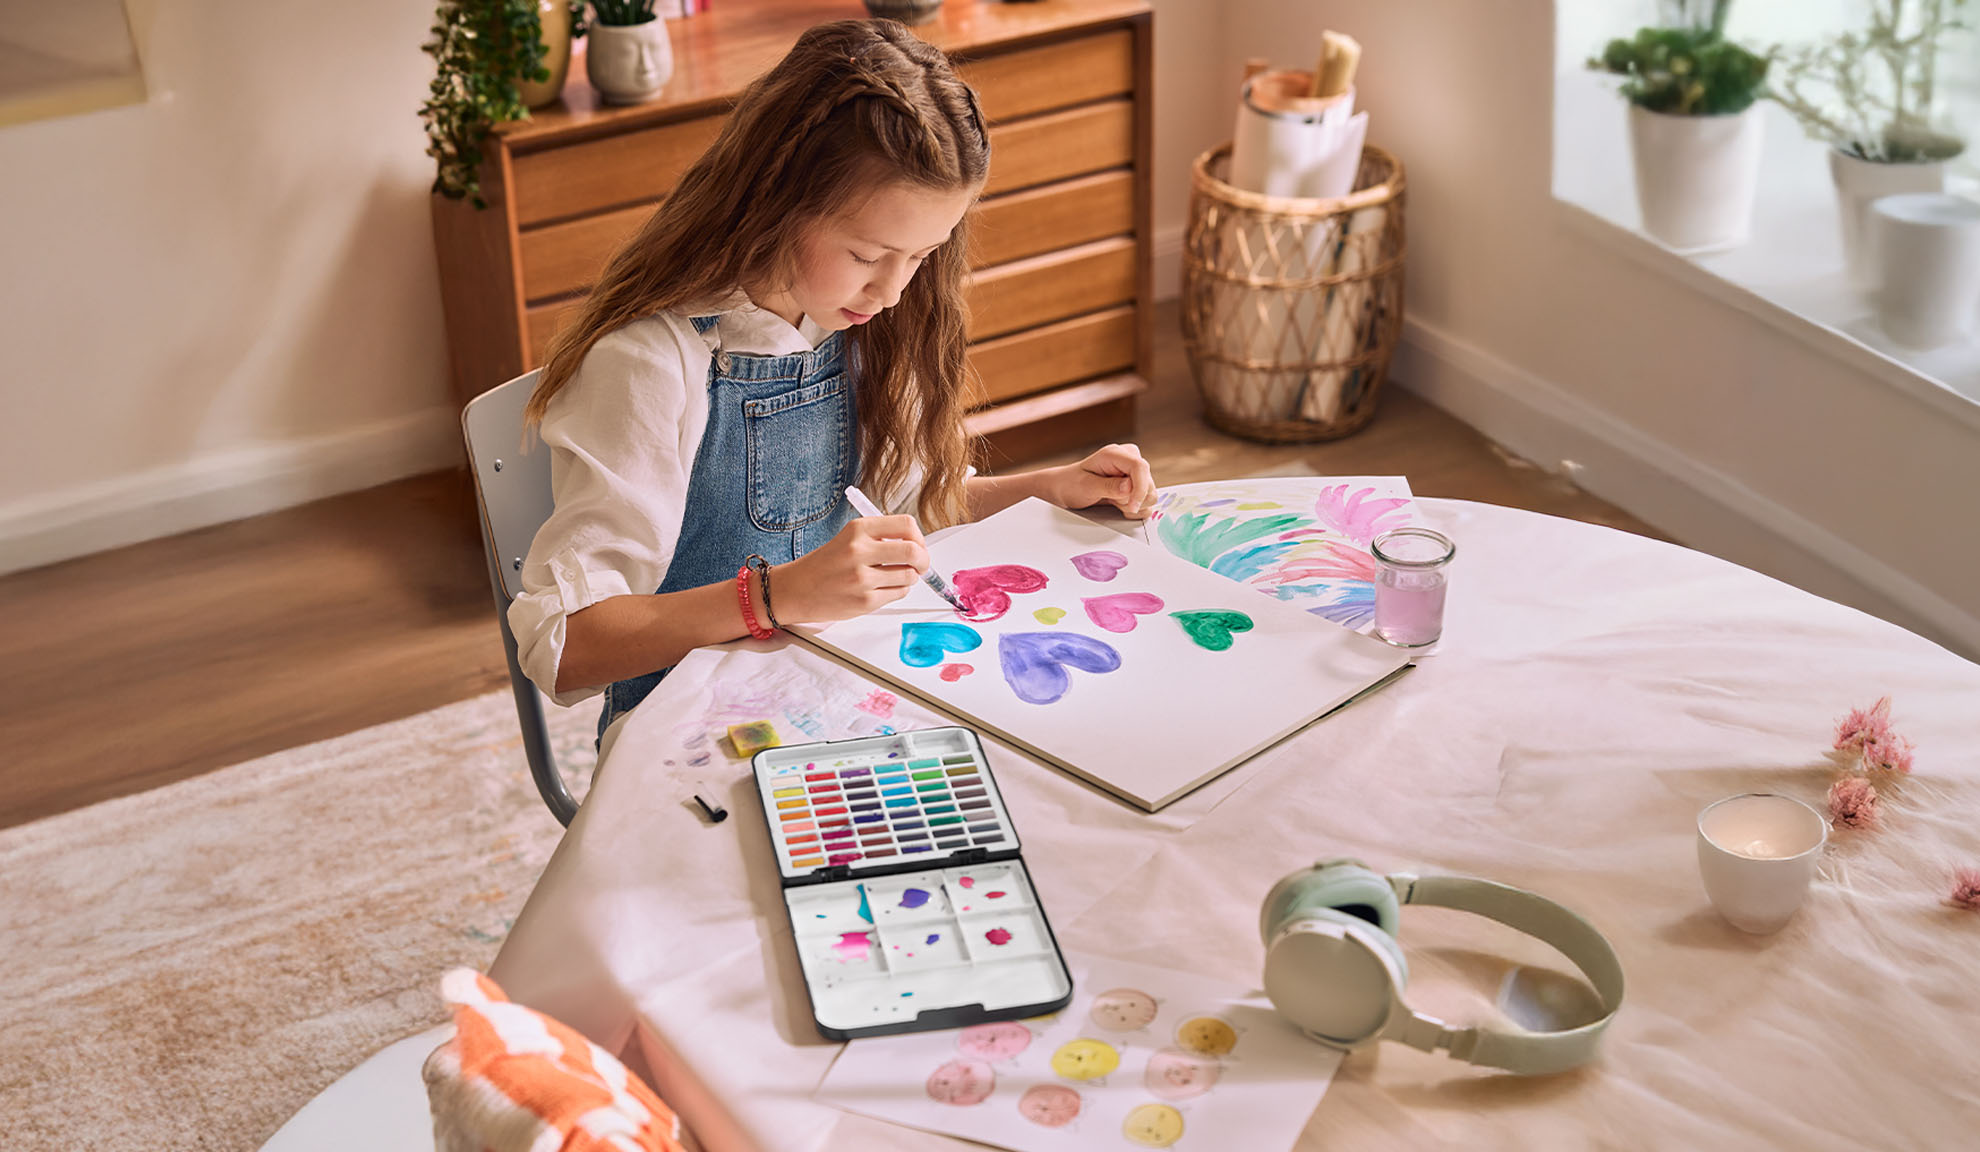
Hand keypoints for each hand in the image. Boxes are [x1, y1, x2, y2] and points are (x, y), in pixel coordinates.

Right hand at [771, 515, 929, 622]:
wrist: (796, 590)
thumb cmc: (825, 564)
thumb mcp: (849, 538)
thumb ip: (880, 537)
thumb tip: (917, 544)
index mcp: (858, 530)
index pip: (906, 525)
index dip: (919, 537)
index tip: (917, 545)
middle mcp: (859, 551)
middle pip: (913, 552)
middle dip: (923, 560)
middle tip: (920, 564)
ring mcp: (862, 578)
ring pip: (909, 576)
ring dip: (909, 577)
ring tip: (894, 577)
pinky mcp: (864, 602)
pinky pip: (898, 593)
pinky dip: (897, 590)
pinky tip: (881, 588)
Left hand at [1051, 443, 1156, 518]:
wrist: (1067, 489)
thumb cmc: (1072, 484)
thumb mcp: (1086, 486)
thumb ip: (1108, 486)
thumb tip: (1129, 486)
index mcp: (1116, 453)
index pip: (1140, 467)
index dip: (1140, 489)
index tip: (1131, 505)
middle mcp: (1129, 459)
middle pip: (1149, 484)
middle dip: (1131, 499)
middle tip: (1110, 500)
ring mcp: (1135, 473)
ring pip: (1150, 495)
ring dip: (1132, 505)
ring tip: (1112, 500)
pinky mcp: (1138, 485)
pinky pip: (1147, 502)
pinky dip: (1135, 509)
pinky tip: (1118, 504)